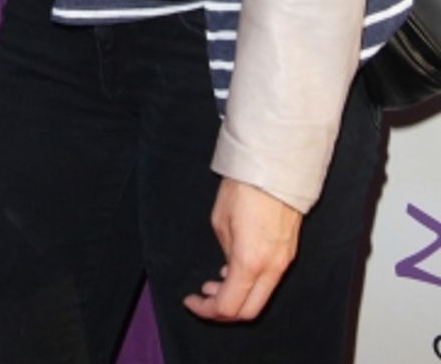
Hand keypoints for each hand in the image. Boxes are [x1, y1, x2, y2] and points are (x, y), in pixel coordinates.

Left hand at [183, 178, 301, 322]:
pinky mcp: (288, 253)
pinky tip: (233, 270)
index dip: (206, 309)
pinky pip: (269, 281)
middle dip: (222, 312)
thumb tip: (228, 265)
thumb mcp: (220, 221)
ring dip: (237, 297)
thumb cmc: (244, 188)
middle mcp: (271, 268)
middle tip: (203, 298)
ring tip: (214, 283)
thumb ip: (225, 251)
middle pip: (248, 312)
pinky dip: (250, 284)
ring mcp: (283, 262)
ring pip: (261, 298)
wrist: (275, 168)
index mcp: (249, 262)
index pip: (228, 306)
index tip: (191, 300)